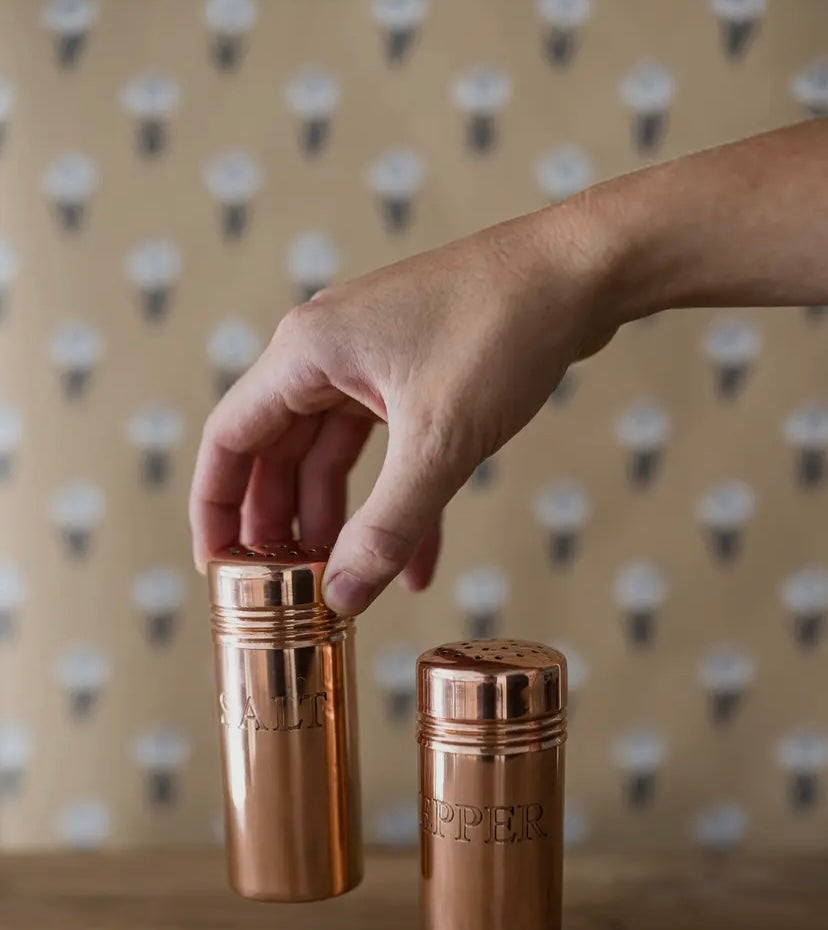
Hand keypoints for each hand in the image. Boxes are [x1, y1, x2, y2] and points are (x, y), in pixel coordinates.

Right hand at [189, 197, 618, 614]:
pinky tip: (415, 565)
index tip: (219, 567)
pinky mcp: (414, 376)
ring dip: (338, 521)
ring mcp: (372, 362)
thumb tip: (343, 597)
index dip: (216, 509)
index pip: (229, 440)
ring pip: (332, 458)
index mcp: (307, 353)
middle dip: (280, 525)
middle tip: (282, 589)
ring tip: (341, 585)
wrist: (582, 273)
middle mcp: (326, 353)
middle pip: (277, 454)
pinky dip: (396, 505)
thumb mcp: (439, 444)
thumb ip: (387, 526)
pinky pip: (388, 453)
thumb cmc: (503, 332)